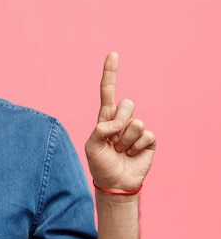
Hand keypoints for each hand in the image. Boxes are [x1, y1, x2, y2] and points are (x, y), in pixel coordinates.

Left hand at [85, 52, 155, 192]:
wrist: (115, 183)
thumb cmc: (100, 163)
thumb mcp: (91, 146)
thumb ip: (99, 130)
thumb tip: (117, 123)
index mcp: (105, 116)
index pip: (108, 90)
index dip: (110, 72)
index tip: (113, 54)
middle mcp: (121, 119)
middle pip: (126, 104)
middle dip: (119, 123)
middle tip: (113, 141)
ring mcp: (135, 129)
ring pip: (135, 122)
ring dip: (126, 140)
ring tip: (121, 150)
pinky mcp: (148, 141)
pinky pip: (146, 135)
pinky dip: (137, 147)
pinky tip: (132, 154)